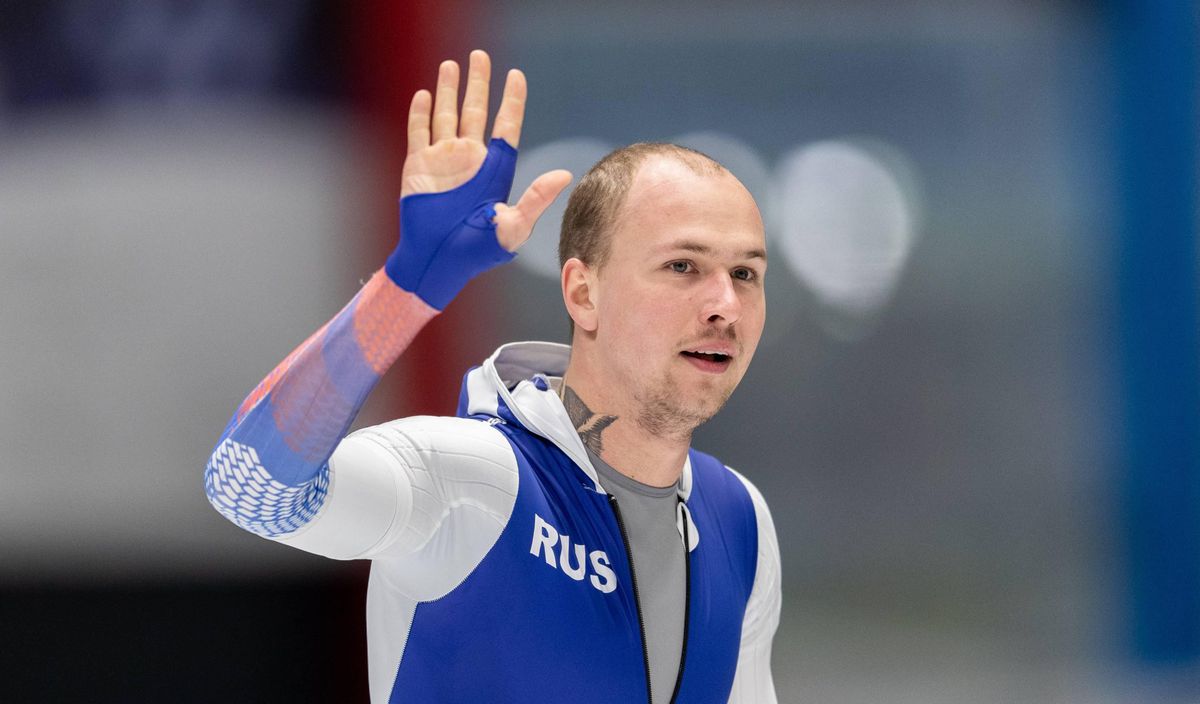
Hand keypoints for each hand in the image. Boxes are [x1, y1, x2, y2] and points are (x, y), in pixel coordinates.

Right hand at [401, 50, 571, 251]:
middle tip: (480, 55)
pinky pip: (419, 132)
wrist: (437, 263)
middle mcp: (470, 160)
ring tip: (451, 63)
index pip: (505, 126)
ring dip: (448, 89)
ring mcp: (443, 160)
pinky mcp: (418, 167)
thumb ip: (536, 200)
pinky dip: (420, 113)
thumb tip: (564, 175)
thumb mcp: (512, 227)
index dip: (511, 100)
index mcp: (494, 170)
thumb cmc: (476, 252)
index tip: (515, 75)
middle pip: (476, 111)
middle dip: (478, 83)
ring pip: (446, 115)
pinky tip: (424, 93)